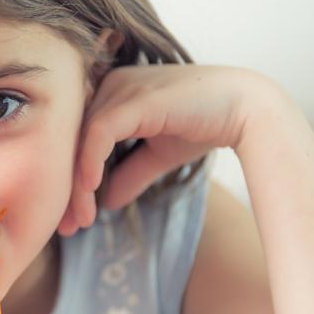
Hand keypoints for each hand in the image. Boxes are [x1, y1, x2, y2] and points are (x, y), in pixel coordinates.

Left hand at [58, 64, 271, 235]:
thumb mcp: (158, 155)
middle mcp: (110, 86)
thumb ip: (130, 174)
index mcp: (111, 95)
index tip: (71, 219)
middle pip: (72, 141)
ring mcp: (120, 88)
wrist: (248, 110)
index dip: (70, 180)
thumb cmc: (204, 125)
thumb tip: (106, 202)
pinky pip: (99, 131)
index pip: (78, 140)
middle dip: (67, 188)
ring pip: (82, 140)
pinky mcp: (134, 97)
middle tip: (66, 227)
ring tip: (80, 220)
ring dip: (77, 185)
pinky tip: (90, 189)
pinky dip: (90, 161)